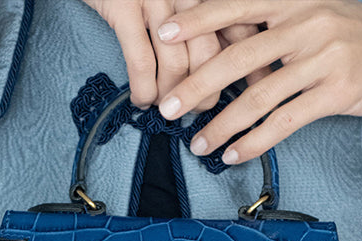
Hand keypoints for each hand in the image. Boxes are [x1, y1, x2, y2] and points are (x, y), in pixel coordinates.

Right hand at [82, 0, 222, 108]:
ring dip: (170, 97)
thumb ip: (200, 22)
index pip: (236, 34)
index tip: (231, 94)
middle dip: (204, 93)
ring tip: (164, 108)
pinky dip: (144, 89)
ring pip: (176, 64)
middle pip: (208, 56)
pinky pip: (141, 61)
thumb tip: (217, 63)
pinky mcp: (124, 7)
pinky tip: (141, 99)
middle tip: (195, 110)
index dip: (237, 69)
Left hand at [155, 0, 361, 210]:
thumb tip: (226, 54)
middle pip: (238, 55)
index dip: (197, 18)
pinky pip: (285, 121)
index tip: (162, 33)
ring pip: (259, 95)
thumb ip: (276, 31)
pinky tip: (234, 154)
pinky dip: (254, 141)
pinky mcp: (340, 91)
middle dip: (196, 84)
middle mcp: (310, 21)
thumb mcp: (320, 19)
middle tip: (165, 106)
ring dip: (222, 124)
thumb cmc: (361, 41)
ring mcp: (326, 56)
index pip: (237, 4)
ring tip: (197, 144)